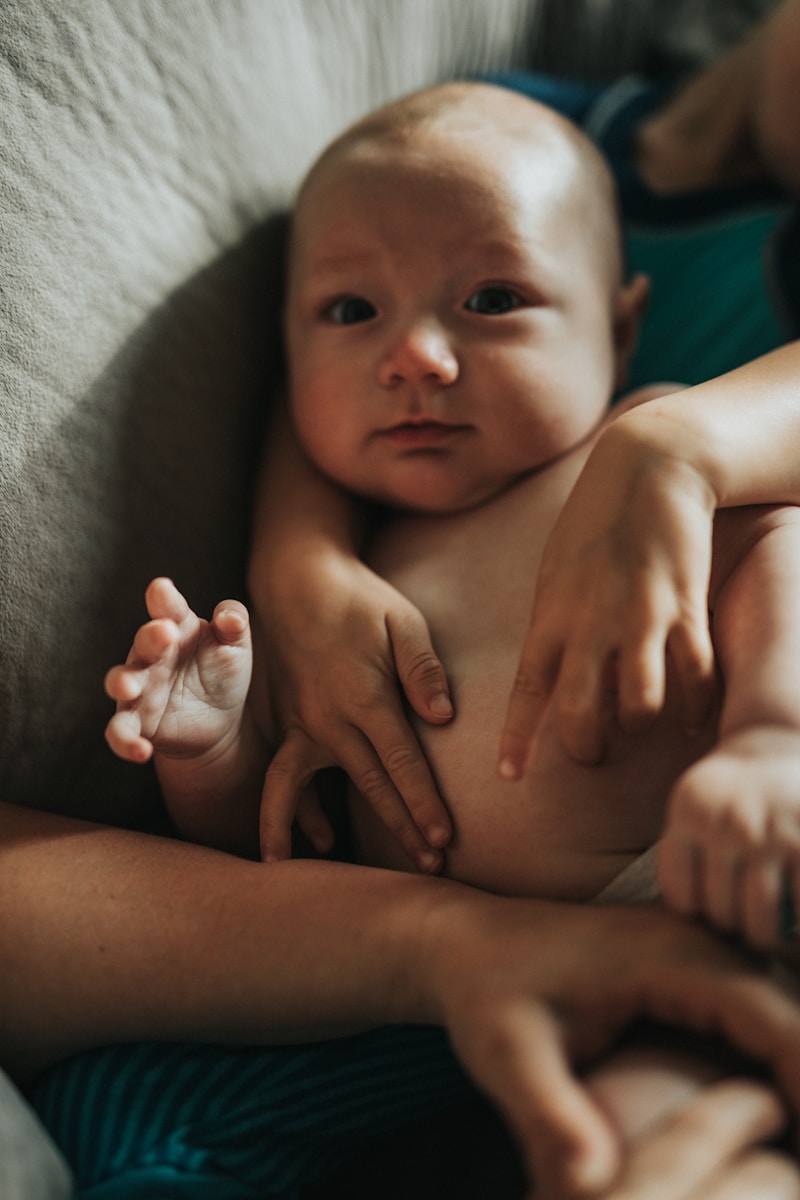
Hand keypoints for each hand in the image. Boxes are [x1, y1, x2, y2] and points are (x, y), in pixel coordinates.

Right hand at [104, 577, 251, 762]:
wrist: (217, 722)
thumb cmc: (222, 673)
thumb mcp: (236, 647)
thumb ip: (234, 624)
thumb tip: (227, 615)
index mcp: (177, 628)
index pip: (169, 609)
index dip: (164, 599)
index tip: (161, 588)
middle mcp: (152, 655)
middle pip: (143, 642)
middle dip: (149, 637)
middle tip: (163, 632)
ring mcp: (140, 689)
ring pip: (120, 683)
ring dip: (121, 683)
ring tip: (128, 687)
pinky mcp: (137, 722)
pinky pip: (121, 732)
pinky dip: (125, 741)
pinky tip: (142, 751)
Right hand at [254, 554, 453, 867]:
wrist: (296, 580)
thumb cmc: (359, 599)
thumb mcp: (402, 620)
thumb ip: (424, 668)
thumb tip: (444, 716)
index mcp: (363, 696)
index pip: (401, 763)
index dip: (423, 804)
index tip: (445, 840)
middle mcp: (328, 719)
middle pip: (370, 787)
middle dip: (402, 829)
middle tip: (430, 867)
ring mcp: (302, 725)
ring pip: (312, 793)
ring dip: (325, 834)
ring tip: (340, 879)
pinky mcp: (287, 724)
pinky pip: (282, 778)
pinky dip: (288, 813)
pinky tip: (309, 843)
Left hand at [423, 895, 799, 1198]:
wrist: (463, 942)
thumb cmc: (483, 992)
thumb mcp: (505, 1056)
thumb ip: (551, 1117)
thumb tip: (592, 1191)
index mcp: (664, 955)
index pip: (776, 1018)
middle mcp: (692, 940)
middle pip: (793, 1011)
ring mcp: (692, 948)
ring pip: (779, 1010)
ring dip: (795, 1072)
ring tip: (792, 1151)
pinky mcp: (684, 967)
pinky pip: (751, 1012)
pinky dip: (773, 1060)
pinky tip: (772, 1121)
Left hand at [499, 413, 717, 775]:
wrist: (647, 467)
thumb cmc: (594, 520)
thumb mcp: (556, 571)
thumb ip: (556, 623)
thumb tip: (565, 672)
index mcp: (551, 615)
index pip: (529, 691)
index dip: (517, 739)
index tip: (509, 776)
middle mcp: (590, 624)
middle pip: (582, 716)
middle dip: (586, 749)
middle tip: (592, 753)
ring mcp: (638, 618)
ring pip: (639, 708)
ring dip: (639, 728)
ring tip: (639, 725)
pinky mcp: (684, 608)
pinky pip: (694, 679)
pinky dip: (694, 709)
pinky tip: (688, 720)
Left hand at [659, 724, 799, 946]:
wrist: (777, 741)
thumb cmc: (731, 790)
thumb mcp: (694, 805)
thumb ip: (684, 852)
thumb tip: (684, 922)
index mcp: (690, 815)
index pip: (680, 893)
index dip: (693, 912)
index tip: (704, 910)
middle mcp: (727, 825)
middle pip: (721, 911)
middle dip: (731, 927)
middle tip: (741, 925)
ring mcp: (770, 836)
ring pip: (760, 919)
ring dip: (764, 937)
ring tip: (766, 934)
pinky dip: (798, 924)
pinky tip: (794, 921)